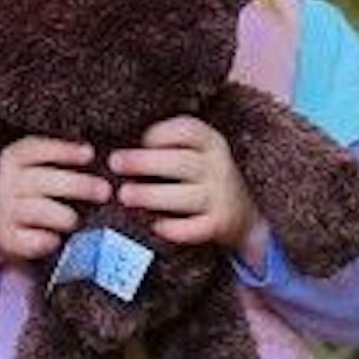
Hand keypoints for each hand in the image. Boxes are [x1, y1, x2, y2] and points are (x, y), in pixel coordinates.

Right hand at [0, 136, 110, 276]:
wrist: (6, 230)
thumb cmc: (35, 193)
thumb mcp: (41, 169)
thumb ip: (62, 161)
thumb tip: (95, 156)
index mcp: (12, 159)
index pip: (36, 149)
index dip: (64, 150)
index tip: (90, 154)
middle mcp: (4, 183)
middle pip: (44, 180)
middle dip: (79, 185)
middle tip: (105, 191)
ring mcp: (4, 212)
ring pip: (43, 211)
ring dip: (66, 216)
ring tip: (76, 220)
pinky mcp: (7, 240)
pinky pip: (38, 239)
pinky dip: (50, 240)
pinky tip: (55, 238)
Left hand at [110, 116, 267, 262]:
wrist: (244, 216)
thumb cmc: (203, 177)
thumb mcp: (196, 152)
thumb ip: (168, 147)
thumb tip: (121, 151)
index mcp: (211, 142)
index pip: (188, 130)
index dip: (161, 132)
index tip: (141, 140)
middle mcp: (219, 167)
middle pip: (182, 162)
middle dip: (144, 162)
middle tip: (114, 163)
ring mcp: (221, 197)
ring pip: (187, 196)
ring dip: (152, 195)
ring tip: (124, 195)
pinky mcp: (219, 225)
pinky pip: (195, 228)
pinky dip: (175, 228)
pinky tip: (155, 225)